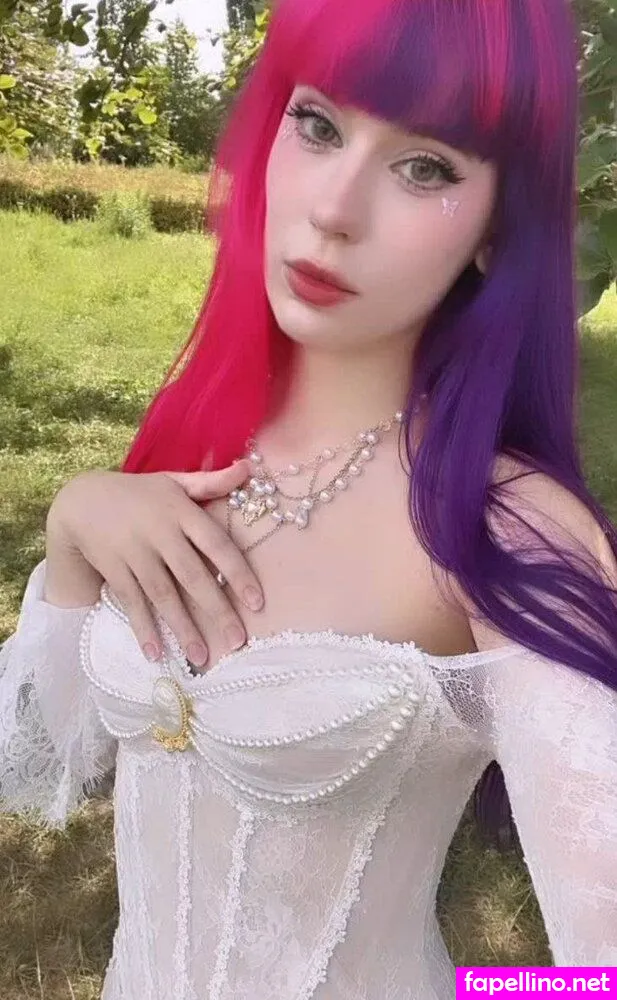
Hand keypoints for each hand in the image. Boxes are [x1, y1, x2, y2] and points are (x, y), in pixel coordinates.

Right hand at [46, 462, 263, 669]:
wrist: (82, 500)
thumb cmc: (139, 493)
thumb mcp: (173, 481)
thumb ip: (211, 482)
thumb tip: (248, 469)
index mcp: (181, 511)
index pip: (217, 544)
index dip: (238, 573)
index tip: (257, 603)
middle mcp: (160, 533)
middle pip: (193, 576)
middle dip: (217, 610)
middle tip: (237, 641)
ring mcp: (135, 553)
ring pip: (163, 595)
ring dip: (183, 627)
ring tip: (201, 658)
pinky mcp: (114, 569)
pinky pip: (132, 602)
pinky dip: (143, 628)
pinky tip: (156, 653)